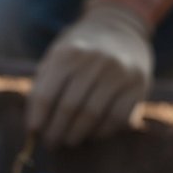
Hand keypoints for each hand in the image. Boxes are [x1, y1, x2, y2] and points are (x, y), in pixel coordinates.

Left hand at [26, 0, 152, 147]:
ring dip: (77, 135)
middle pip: (69, 108)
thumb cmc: (79, 52)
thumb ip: (43, 86)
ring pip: (93, 115)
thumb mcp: (56, 57)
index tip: (33, 134)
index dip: (38, 119)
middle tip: (51, 143)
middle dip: (56, 131)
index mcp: (67, 54)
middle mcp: (94, 61)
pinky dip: (102, 132)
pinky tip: (92, 134)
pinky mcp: (138, 85)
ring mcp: (119, 72)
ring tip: (68, 141)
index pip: (46, 95)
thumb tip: (34, 128)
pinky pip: (117, 118)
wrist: (120, 29)